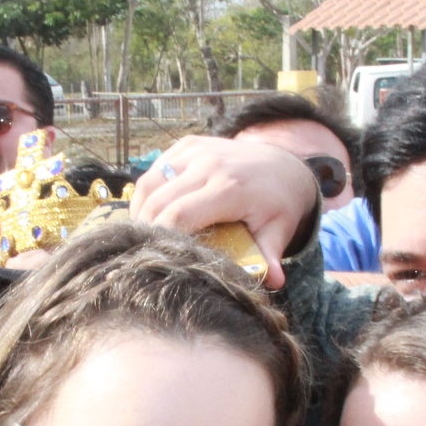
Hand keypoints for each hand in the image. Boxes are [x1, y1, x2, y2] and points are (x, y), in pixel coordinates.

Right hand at [128, 135, 318, 289]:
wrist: (284, 163)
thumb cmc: (278, 203)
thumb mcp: (279, 230)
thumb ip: (270, 255)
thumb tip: (274, 282)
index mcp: (229, 188)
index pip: (179, 214)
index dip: (161, 237)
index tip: (156, 257)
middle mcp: (209, 164)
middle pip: (157, 199)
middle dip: (146, 228)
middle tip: (144, 251)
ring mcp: (197, 150)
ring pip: (150, 181)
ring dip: (141, 209)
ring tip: (144, 233)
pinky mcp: (189, 144)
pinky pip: (157, 168)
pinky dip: (149, 191)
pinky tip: (152, 210)